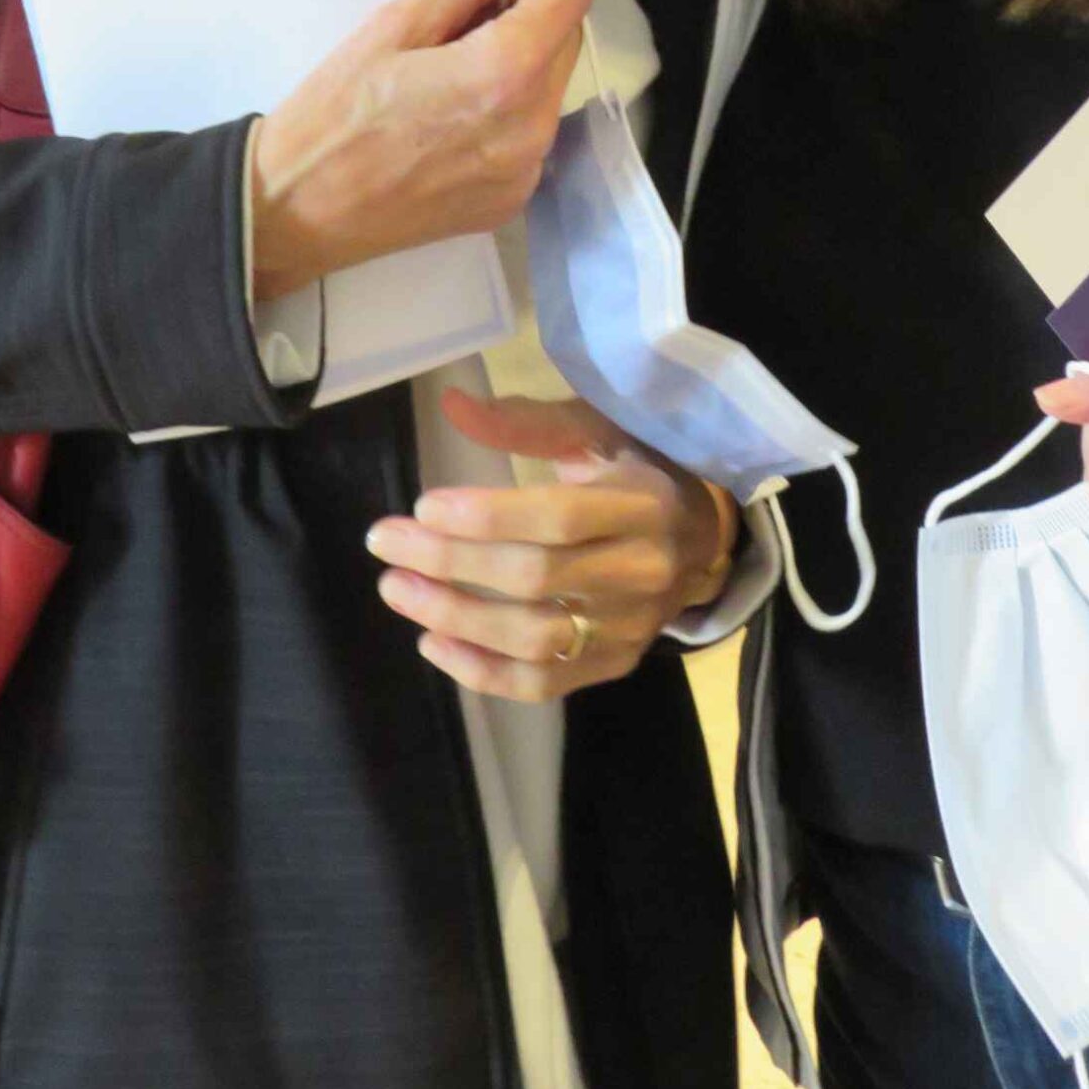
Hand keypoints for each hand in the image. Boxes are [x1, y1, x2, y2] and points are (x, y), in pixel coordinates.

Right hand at [251, 0, 590, 297]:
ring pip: (550, 85)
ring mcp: (527, 171)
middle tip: (452, 26)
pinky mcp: (513, 200)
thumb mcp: (395, 24)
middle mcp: (534, 126)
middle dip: (524, 15)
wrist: (295, 212)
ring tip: (443, 76)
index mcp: (506, 73)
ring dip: (516, 64)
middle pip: (566, 36)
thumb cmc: (332, 111)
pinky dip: (505, 113)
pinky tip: (446, 121)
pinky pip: (531, 132)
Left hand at [366, 387, 739, 700]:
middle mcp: (643, 570)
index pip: (557, 517)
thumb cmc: (639, 469)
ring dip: (455, 619)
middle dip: (450, 563)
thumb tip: (451, 403)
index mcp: (643, 503)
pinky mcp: (615, 665)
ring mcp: (630, 628)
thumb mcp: (597, 432)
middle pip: (535, 579)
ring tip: (397, 590)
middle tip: (385, 543)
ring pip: (533, 639)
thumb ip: (527, 423)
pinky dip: (481, 672)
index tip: (421, 506)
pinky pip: (541, 684)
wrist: (703, 538)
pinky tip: (432, 644)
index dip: (485, 517)